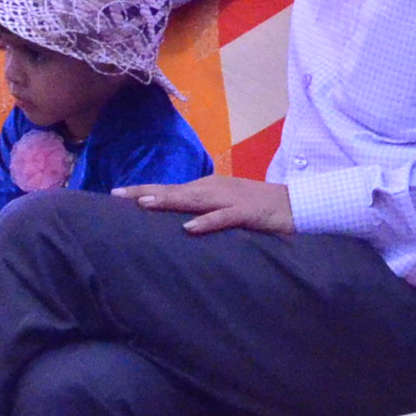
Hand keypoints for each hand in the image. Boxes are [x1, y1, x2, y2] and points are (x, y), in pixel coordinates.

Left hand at [130, 173, 295, 234]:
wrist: (299, 205)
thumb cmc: (261, 209)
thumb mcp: (228, 206)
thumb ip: (205, 209)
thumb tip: (177, 220)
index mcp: (210, 188)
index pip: (172, 188)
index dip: (145, 190)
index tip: (116, 194)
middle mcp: (216, 189)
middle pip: (175, 190)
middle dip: (146, 192)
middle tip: (117, 195)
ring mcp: (231, 199)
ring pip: (194, 200)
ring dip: (169, 201)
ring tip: (144, 204)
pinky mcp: (248, 212)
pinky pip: (224, 218)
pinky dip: (207, 222)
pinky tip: (189, 228)